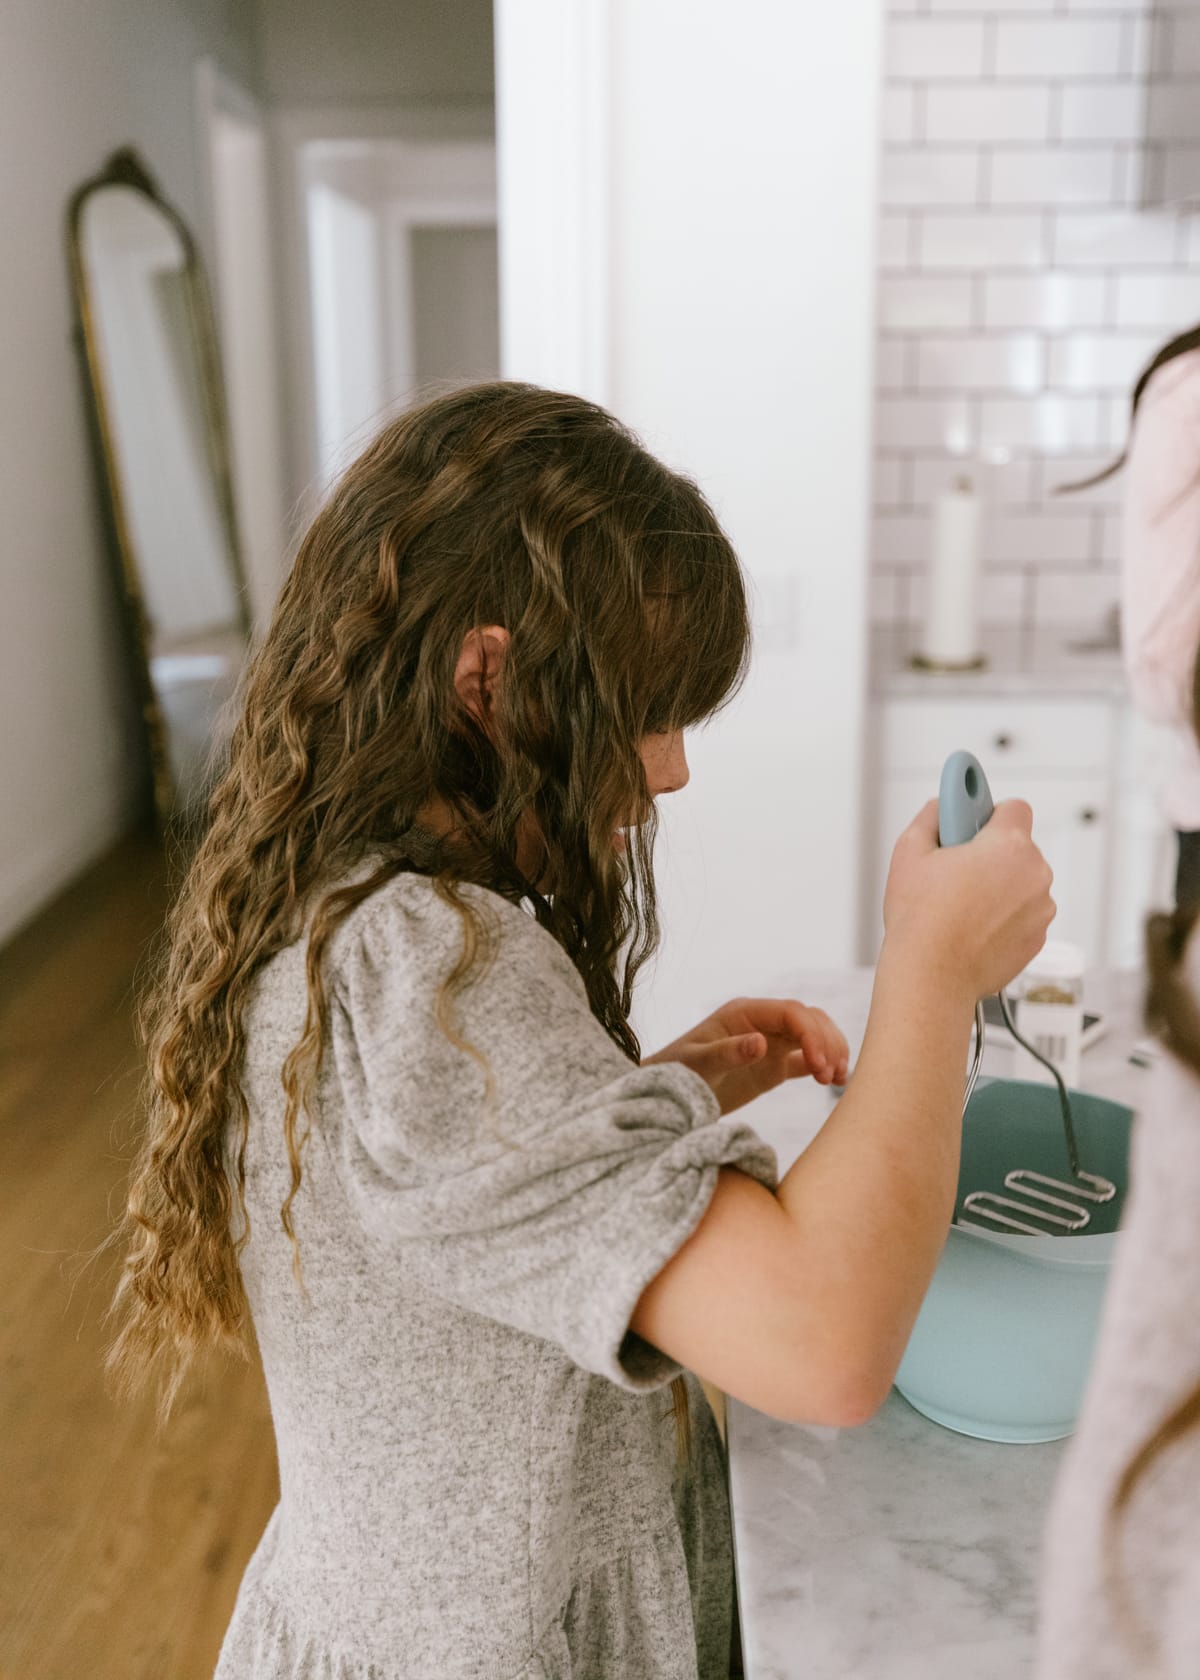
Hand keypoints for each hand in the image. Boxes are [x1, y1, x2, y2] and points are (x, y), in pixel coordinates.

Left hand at [642, 997, 850, 1116]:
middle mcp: (761, 1023)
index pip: (791, 1013)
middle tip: (830, 1076)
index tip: (819, 1064)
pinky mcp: (773, 1067)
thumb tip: (760, 1042)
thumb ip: (727, 1052)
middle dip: (826, 1043)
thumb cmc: (675, 1073)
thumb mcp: (697, 1063)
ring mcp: (770, 1044)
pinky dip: (824, 1066)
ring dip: (831, 1052)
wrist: (665, 1095)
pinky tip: (836, 1082)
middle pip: (810, 1021)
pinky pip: (806, 1060)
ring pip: (814, 1037)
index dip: (811, 1034)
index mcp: (744, 1013)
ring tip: (838, 1080)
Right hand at [882, 797, 1054, 999]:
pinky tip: (972, 927)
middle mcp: (1034, 874)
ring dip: (999, 887)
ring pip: (1021, 883)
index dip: (990, 814)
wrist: (931, 977)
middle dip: (991, 853)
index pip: (1015, 808)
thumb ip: (931, 817)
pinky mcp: (1037, 937)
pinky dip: (1004, 917)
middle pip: (1018, 847)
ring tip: (961, 905)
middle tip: (955, 871)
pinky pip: (1023, 914)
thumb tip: (941, 808)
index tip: (972, 822)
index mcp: (1008, 846)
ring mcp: (1040, 909)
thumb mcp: (909, 852)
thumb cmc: (922, 922)